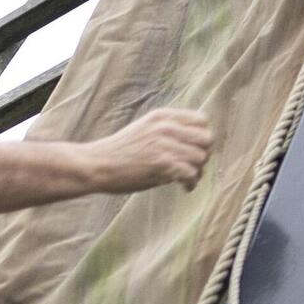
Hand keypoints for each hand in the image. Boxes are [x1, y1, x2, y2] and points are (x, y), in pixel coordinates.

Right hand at [78, 108, 216, 194]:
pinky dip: (191, 183)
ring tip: (187, 179)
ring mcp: (165, 144)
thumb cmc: (118, 152)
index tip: (195, 150)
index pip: (202, 120)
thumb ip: (166, 132)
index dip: (202, 137)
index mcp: (162, 116)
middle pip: (207, 138)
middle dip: (203, 154)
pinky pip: (191, 174)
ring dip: (197, 171)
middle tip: (193, 166)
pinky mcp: (163, 163)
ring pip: (201, 158)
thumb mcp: (144, 129)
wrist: (96, 164)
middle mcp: (167, 127)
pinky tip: (184, 188)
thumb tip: (191, 145)